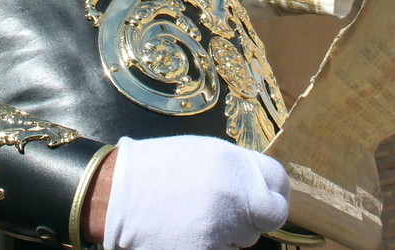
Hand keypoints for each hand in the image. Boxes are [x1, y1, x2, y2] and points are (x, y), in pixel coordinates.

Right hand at [99, 135, 288, 249]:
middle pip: (267, 217)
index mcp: (234, 164)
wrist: (115, 195)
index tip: (266, 198)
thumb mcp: (202, 153)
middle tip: (228, 214)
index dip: (274, 191)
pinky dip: (211, 246)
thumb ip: (237, 169)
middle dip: (253, 217)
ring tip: (196, 219)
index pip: (279, 181)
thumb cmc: (156, 169)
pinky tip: (187, 234)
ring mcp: (221, 230)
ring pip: (243, 240)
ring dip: (228, 235)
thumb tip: (260, 186)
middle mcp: (234, 197)